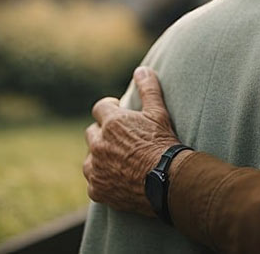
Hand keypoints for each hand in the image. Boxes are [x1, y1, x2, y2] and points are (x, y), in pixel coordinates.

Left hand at [83, 66, 185, 214]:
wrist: (168, 181)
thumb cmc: (164, 144)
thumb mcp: (159, 113)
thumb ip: (148, 89)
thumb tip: (142, 69)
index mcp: (112, 123)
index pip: (100, 108)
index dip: (110, 109)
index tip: (118, 113)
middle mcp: (99, 144)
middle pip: (92, 133)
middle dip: (104, 134)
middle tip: (122, 139)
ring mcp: (96, 168)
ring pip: (90, 158)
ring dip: (100, 157)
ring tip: (120, 160)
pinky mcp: (97, 189)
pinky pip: (94, 181)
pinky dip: (103, 179)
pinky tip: (119, 179)